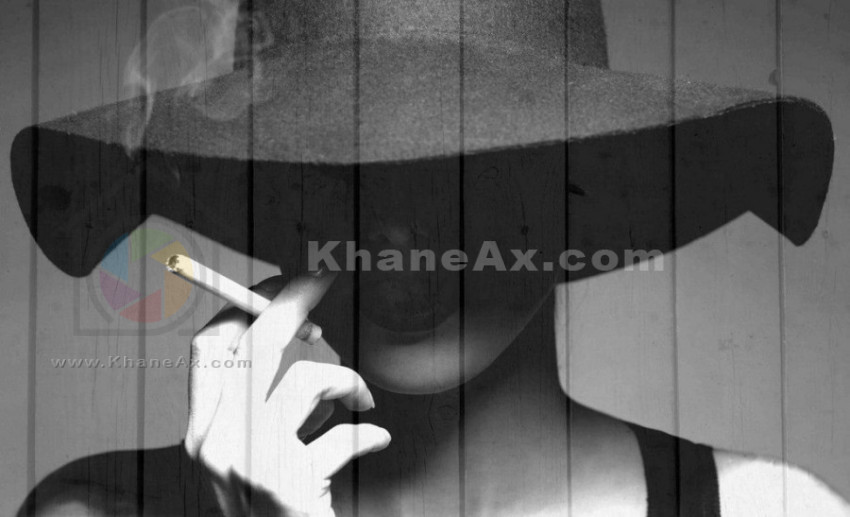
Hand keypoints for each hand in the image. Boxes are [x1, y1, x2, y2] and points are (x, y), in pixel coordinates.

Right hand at [184, 275, 390, 516]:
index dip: (247, 307)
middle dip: (294, 307)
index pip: (210, 346)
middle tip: (323, 283)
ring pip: (307, 381)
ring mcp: (247, 466)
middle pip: (255, 345)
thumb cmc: (283, 506)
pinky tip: (376, 441)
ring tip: (363, 401)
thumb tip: (305, 335)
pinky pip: (344, 433)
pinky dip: (368, 435)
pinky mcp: (287, 485)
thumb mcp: (258, 453)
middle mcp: (214, 445)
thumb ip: (267, 402)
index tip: (280, 287)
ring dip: (348, 382)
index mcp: (202, 431)